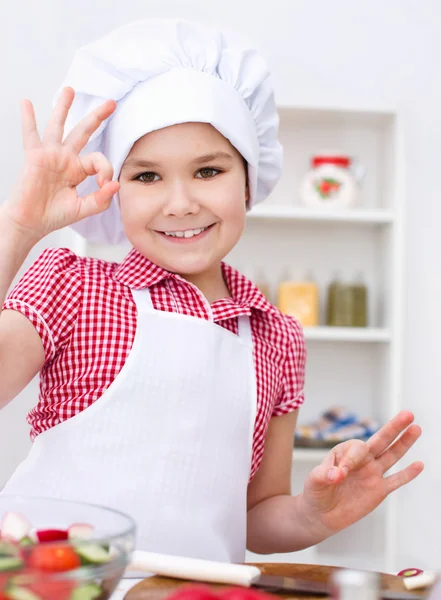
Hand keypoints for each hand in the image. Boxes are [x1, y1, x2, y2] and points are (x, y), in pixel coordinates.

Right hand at [3, 87, 119, 241]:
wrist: (32, 223)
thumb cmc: (54, 215)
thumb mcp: (83, 209)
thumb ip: (101, 199)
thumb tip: (115, 184)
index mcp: (79, 170)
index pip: (99, 160)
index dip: (106, 169)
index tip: (104, 184)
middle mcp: (66, 159)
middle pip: (84, 132)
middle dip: (97, 117)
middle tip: (111, 103)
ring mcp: (51, 155)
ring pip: (59, 126)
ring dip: (64, 107)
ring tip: (70, 90)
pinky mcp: (35, 157)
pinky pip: (31, 135)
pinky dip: (28, 118)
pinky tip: (26, 102)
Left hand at [300, 411, 423, 535]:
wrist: (320, 514)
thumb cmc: (315, 492)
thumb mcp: (314, 481)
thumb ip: (324, 475)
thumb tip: (337, 474)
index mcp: (345, 452)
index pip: (357, 448)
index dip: (350, 460)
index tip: (339, 475)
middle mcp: (362, 460)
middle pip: (381, 440)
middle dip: (393, 427)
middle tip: (408, 414)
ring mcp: (372, 473)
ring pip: (392, 455)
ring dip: (404, 443)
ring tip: (416, 428)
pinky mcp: (379, 491)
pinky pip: (396, 481)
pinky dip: (408, 474)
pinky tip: (419, 465)